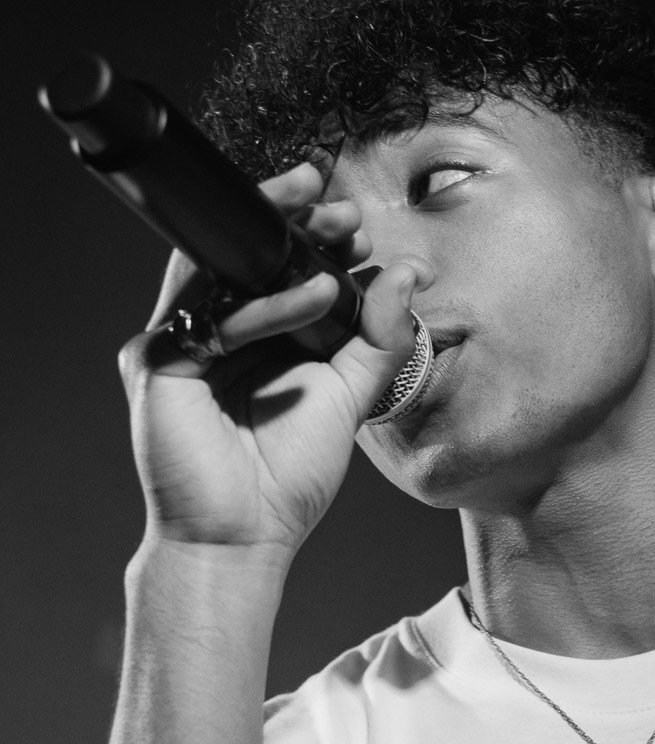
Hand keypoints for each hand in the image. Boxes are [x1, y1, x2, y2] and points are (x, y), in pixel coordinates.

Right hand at [120, 164, 430, 559]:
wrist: (243, 536)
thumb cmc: (287, 477)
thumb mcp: (350, 395)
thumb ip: (378, 335)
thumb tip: (408, 270)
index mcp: (252, 335)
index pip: (276, 268)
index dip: (315, 241)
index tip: (360, 227)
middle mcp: (211, 331)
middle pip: (243, 256)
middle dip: (293, 222)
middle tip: (342, 207)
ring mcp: (179, 343)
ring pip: (222, 269)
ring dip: (278, 242)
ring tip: (335, 226)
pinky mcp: (158, 362)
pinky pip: (214, 318)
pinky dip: (269, 307)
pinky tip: (317, 295)